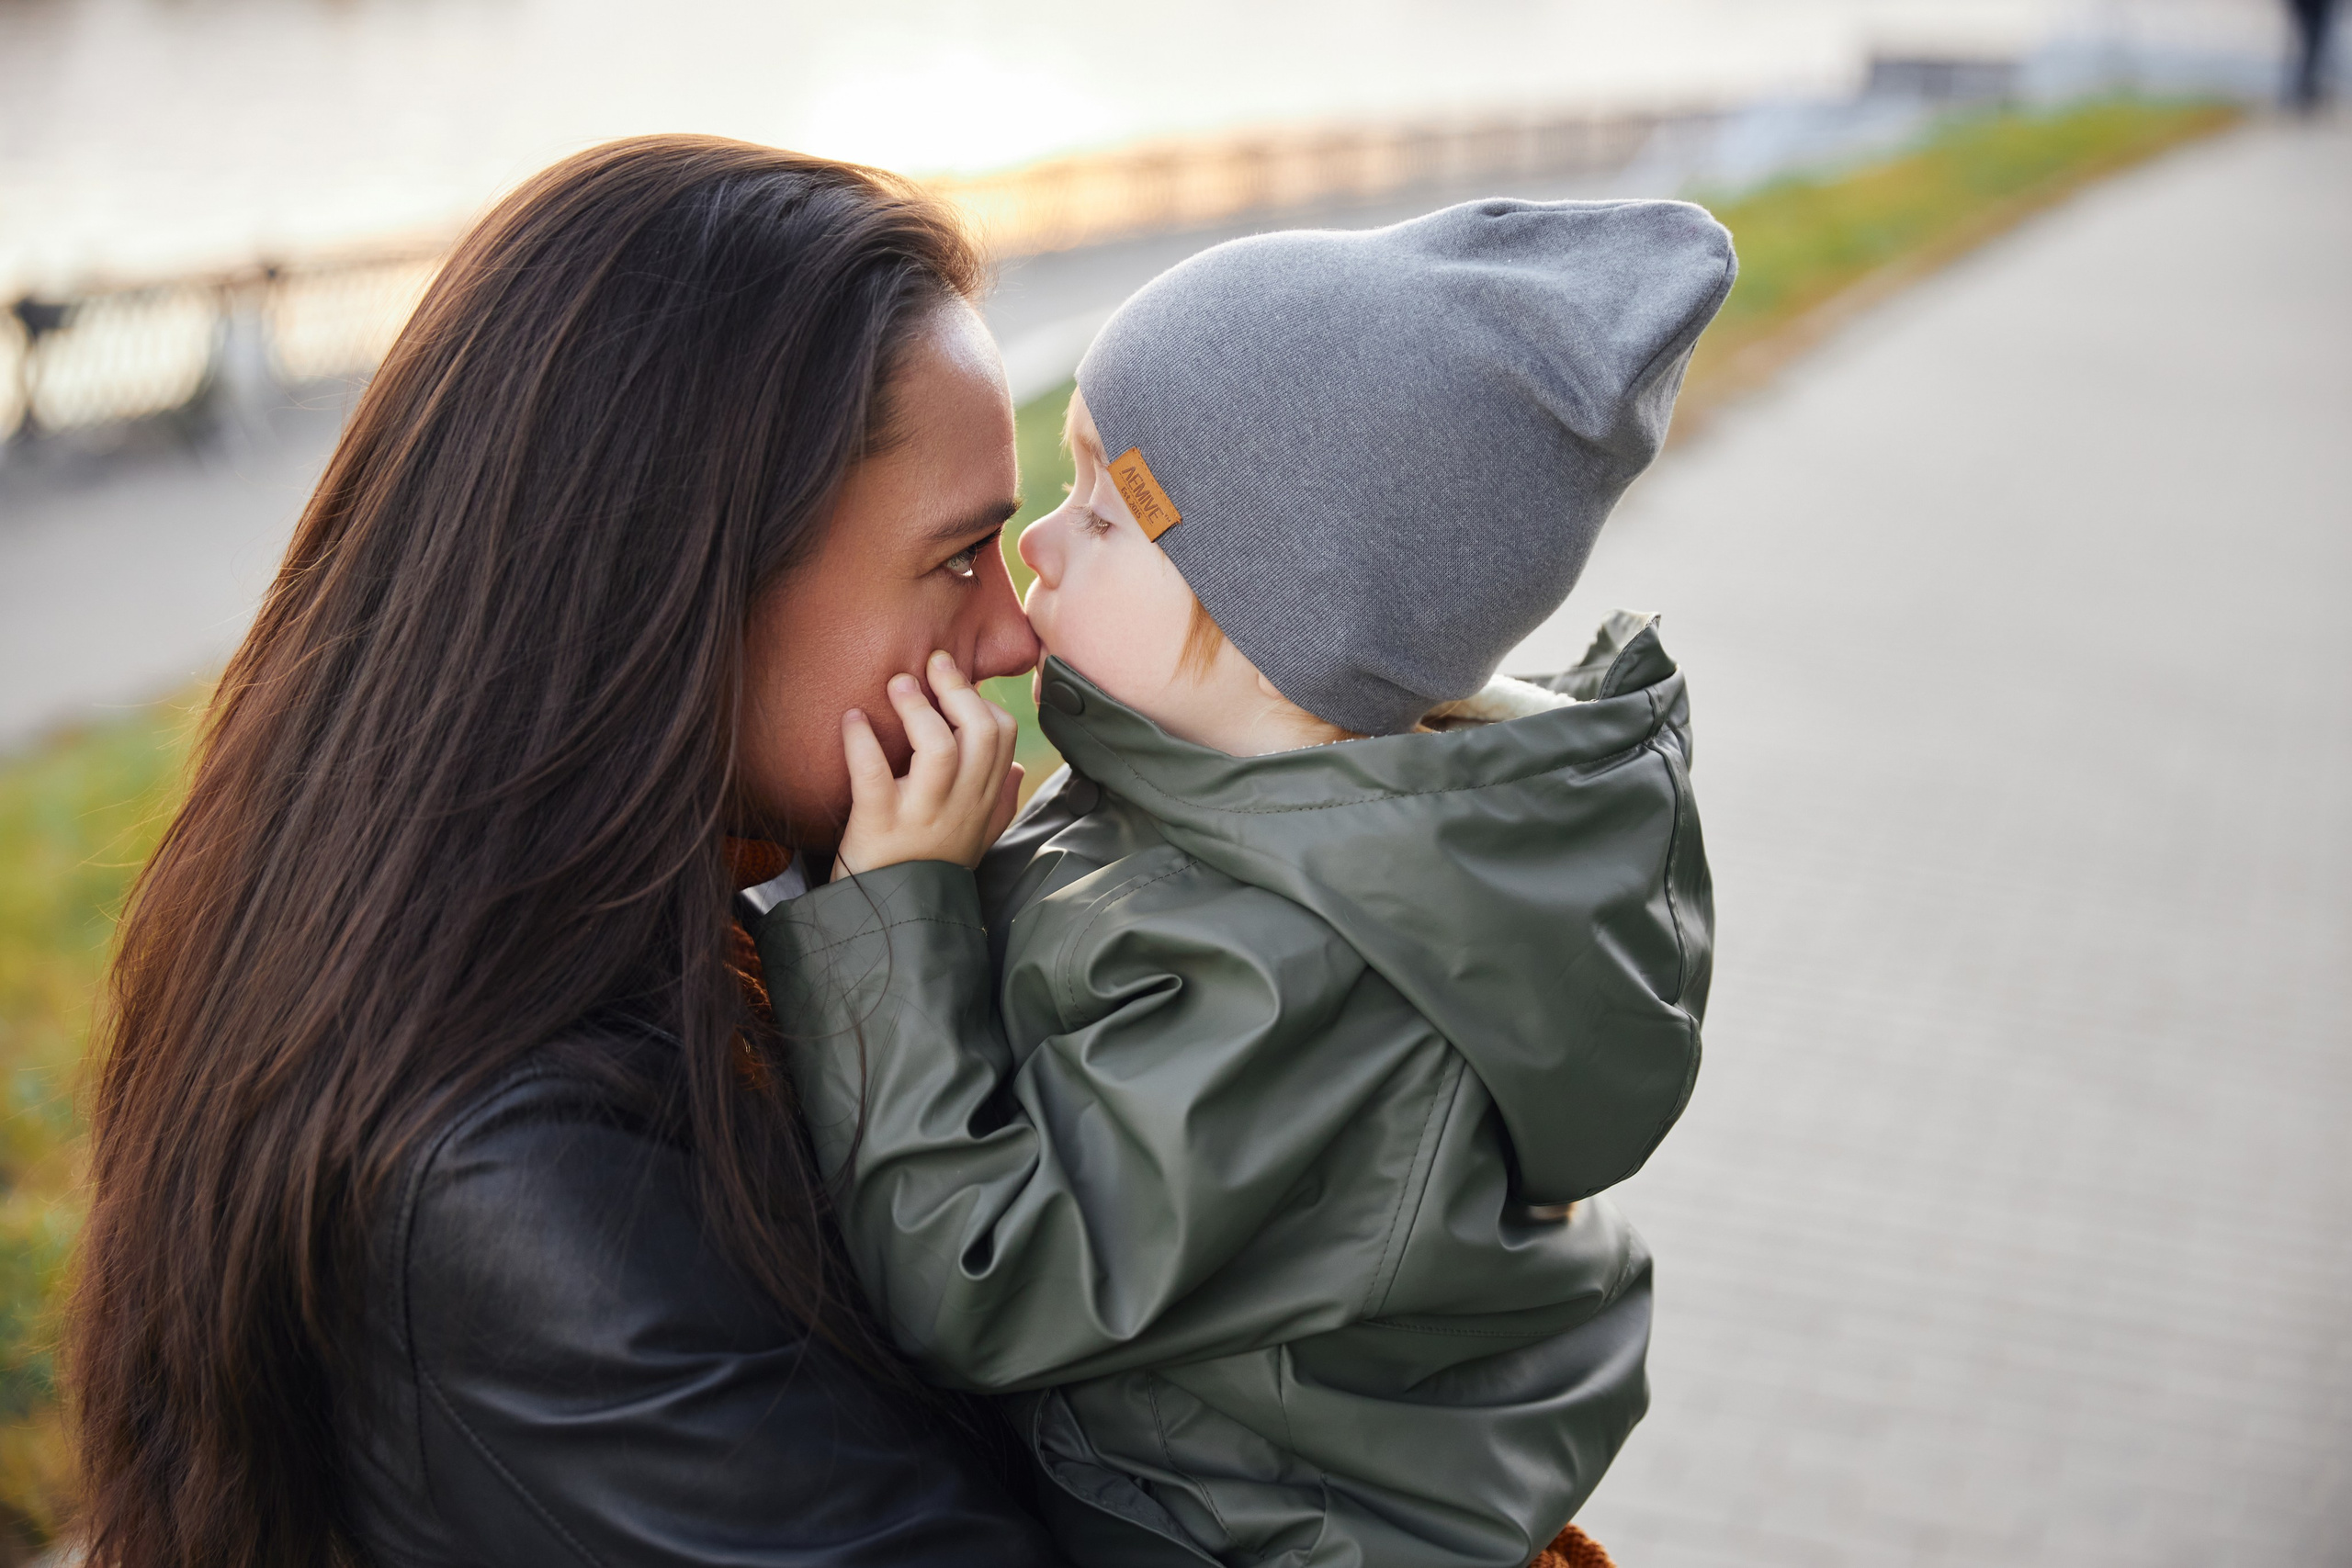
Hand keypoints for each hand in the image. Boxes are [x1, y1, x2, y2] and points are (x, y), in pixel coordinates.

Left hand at [834, 652, 1023, 879]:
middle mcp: (959, 807)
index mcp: (981, 802)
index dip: (981, 701)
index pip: (1003, 737)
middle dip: (957, 689)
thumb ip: (1000, 806)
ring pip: (939, 749)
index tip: (954, 685)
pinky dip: (860, 741)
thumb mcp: (975, 841)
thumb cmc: (929, 873)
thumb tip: (1020, 770)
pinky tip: (851, 719)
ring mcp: (921, 816)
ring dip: (917, 708)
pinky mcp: (878, 826)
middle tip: (932, 663)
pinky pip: (872, 775)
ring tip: (897, 682)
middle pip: (980, 732)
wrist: (891, 923)